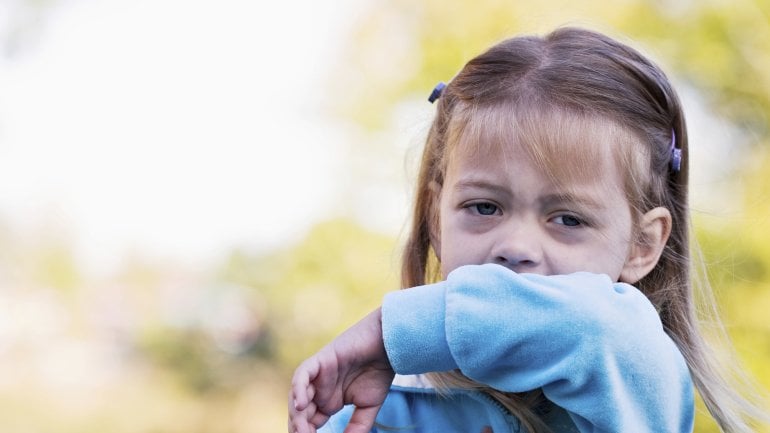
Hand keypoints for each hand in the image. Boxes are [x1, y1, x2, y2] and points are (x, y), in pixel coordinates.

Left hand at [289, 308, 394, 432]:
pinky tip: (301, 406)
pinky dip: (299, 389)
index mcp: (327, 402)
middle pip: (300, 414)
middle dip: (300, 429)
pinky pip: (302, 376)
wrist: (389, 346)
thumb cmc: (379, 373)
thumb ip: (357, 427)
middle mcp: (319, 390)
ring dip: (298, 416)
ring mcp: (317, 375)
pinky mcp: (320, 361)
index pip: (310, 424)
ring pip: (298, 397)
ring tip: (303, 432)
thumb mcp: (368, 408)